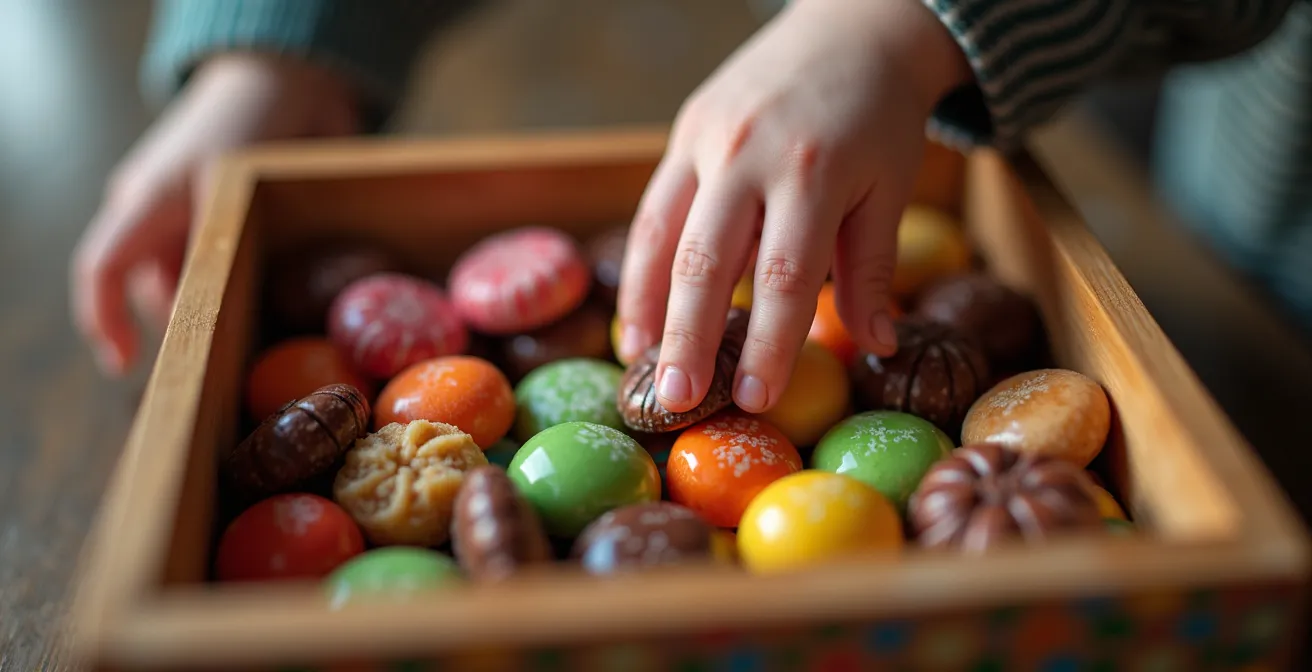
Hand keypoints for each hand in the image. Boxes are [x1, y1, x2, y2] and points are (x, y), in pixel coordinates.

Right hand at [71, 54, 359, 375]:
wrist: (290, 83)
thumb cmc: (253, 123)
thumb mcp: (228, 182)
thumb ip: (211, 240)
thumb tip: (199, 309)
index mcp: (144, 202)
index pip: (102, 268)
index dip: (104, 320)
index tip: (124, 365)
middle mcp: (159, 218)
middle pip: (156, 293)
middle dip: (186, 328)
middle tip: (227, 363)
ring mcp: (194, 225)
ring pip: (195, 292)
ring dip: (223, 314)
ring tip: (260, 333)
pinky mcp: (231, 230)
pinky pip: (229, 278)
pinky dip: (247, 298)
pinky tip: (279, 310)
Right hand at [616, 0, 970, 413]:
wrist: (850, 29)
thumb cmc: (878, 119)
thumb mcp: (890, 189)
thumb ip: (873, 269)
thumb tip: (876, 346)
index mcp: (812, 171)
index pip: (784, 276)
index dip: (768, 342)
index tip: (756, 398)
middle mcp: (748, 154)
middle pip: (706, 261)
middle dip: (689, 338)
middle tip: (677, 401)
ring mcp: (707, 139)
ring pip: (662, 234)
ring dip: (647, 307)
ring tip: (642, 367)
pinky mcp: (684, 132)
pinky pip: (653, 209)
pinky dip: (641, 268)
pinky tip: (639, 316)